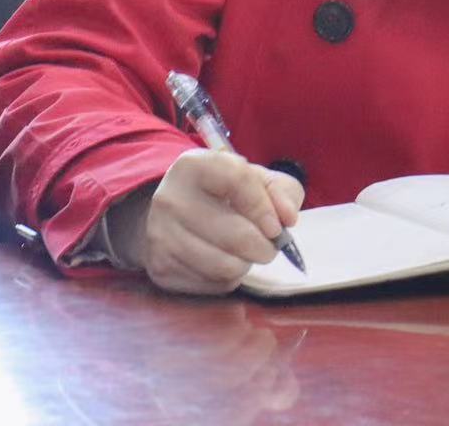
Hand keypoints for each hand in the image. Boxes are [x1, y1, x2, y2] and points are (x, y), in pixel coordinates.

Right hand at [108, 150, 304, 294]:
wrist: (173, 214)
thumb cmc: (223, 193)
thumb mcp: (254, 179)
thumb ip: (281, 190)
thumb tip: (288, 219)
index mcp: (194, 165)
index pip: (238, 181)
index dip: (264, 207)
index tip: (278, 227)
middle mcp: (170, 198)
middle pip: (235, 234)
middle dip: (264, 247)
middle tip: (269, 247)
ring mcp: (161, 235)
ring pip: (225, 265)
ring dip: (246, 263)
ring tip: (245, 252)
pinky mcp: (161, 268)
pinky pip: (212, 284)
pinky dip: (229, 278)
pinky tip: (223, 260)